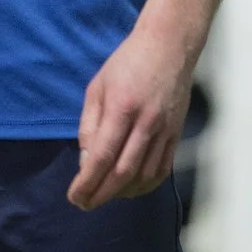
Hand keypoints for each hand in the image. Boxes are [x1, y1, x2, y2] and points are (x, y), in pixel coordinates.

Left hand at [68, 19, 193, 209]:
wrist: (168, 46)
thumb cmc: (127, 63)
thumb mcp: (97, 87)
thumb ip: (89, 125)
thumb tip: (87, 161)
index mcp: (121, 108)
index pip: (102, 156)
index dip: (87, 182)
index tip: (74, 196)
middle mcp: (145, 122)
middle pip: (123, 172)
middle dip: (101, 195)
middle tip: (85, 204)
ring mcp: (164, 129)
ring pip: (145, 175)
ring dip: (123, 193)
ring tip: (105, 196)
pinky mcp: (177, 133)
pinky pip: (163, 169)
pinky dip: (146, 185)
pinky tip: (131, 188)